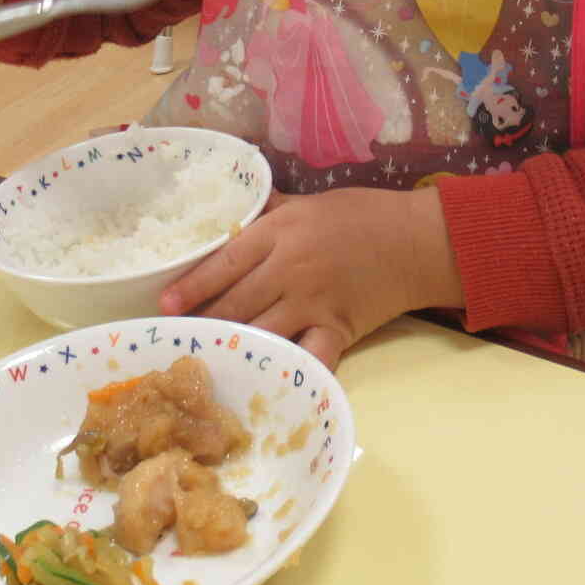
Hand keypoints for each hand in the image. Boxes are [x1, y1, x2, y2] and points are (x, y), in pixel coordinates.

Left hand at [159, 185, 463, 368]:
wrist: (418, 240)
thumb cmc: (364, 214)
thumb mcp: (311, 203)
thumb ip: (272, 211)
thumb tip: (237, 209)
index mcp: (279, 232)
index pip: (224, 262)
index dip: (192, 286)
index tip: (166, 304)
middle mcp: (290, 268)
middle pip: (235, 302)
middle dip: (204, 321)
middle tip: (179, 336)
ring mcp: (313, 301)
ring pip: (261, 331)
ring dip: (233, 346)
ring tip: (209, 357)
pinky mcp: (338, 327)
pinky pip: (309, 356)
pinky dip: (289, 369)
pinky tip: (268, 381)